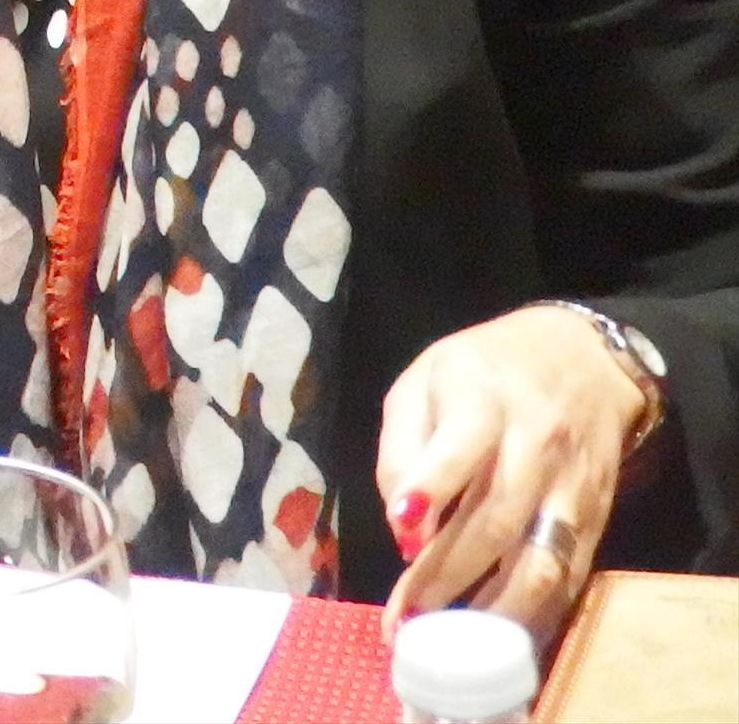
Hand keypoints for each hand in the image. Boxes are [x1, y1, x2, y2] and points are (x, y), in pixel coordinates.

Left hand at [379, 303, 651, 637]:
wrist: (583, 359)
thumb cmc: (482, 371)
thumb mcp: (421, 380)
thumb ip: (402, 448)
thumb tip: (401, 525)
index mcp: (483, 400)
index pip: (459, 448)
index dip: (430, 489)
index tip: (401, 529)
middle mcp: (534, 446)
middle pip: (495, 521)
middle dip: (447, 574)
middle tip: (407, 615)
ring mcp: (571, 488)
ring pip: (539, 561)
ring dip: (493, 608)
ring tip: (450, 637)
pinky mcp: (595, 519)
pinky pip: (568, 577)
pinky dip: (535, 613)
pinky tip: (498, 634)